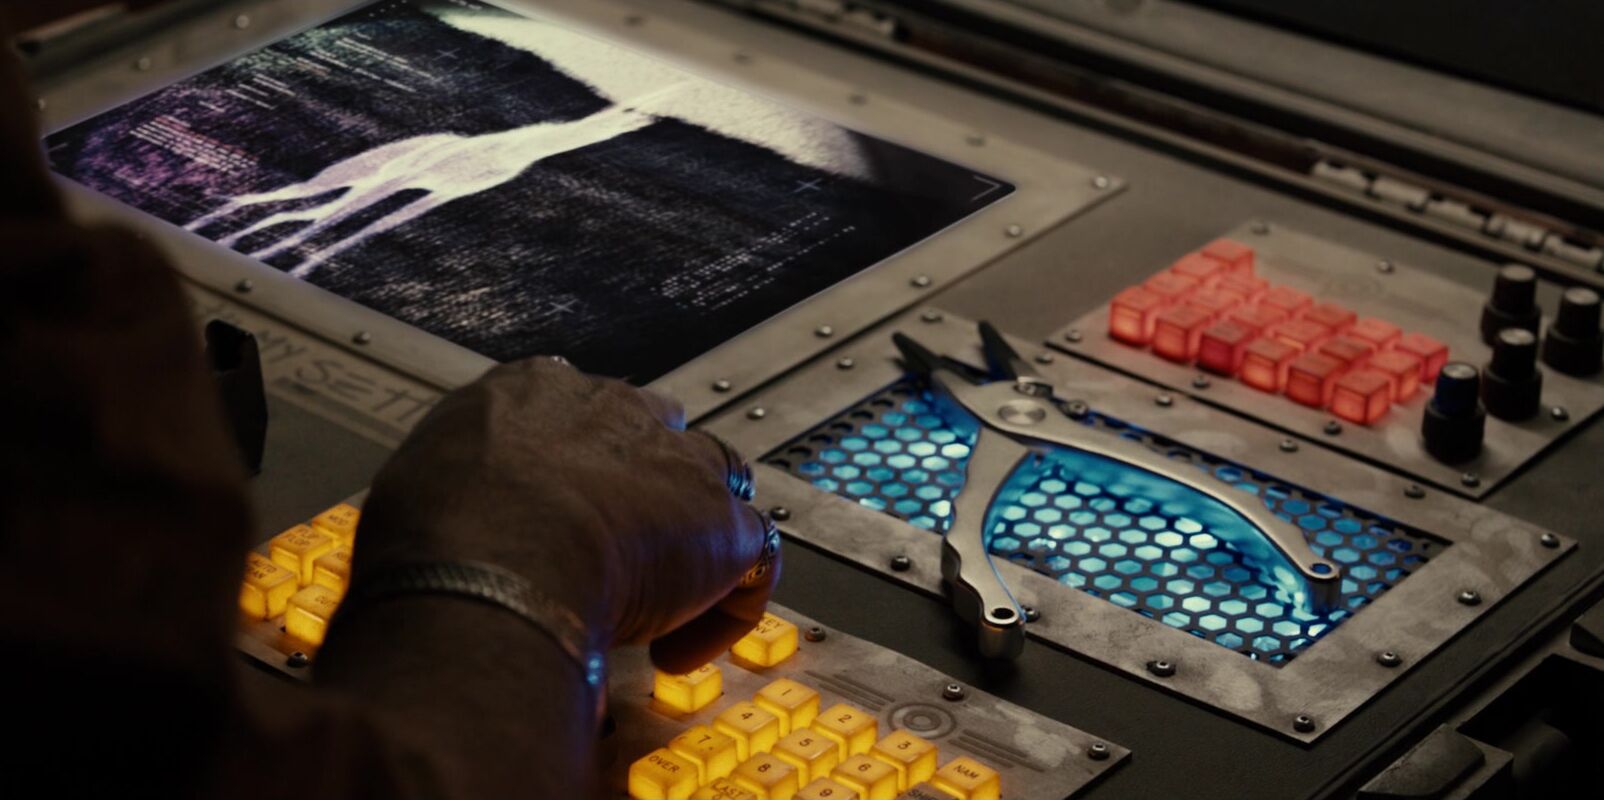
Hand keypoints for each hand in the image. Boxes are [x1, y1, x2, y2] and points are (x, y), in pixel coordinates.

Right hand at [351, 358, 777, 672]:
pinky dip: (724, 611)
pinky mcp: (721, 523)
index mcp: (532, 390)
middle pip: (654, 433)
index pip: (573, 411)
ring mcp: (676, 460)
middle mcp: (613, 409)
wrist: (495, 554)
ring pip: (715, 482)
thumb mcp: (417, 487)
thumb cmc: (437, 527)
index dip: (571, 469)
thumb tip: (429, 530)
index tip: (550, 518)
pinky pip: (752, 560)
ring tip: (657, 603)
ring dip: (693, 538)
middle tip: (610, 558)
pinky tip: (674, 654)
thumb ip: (444, 493)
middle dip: (642, 489)